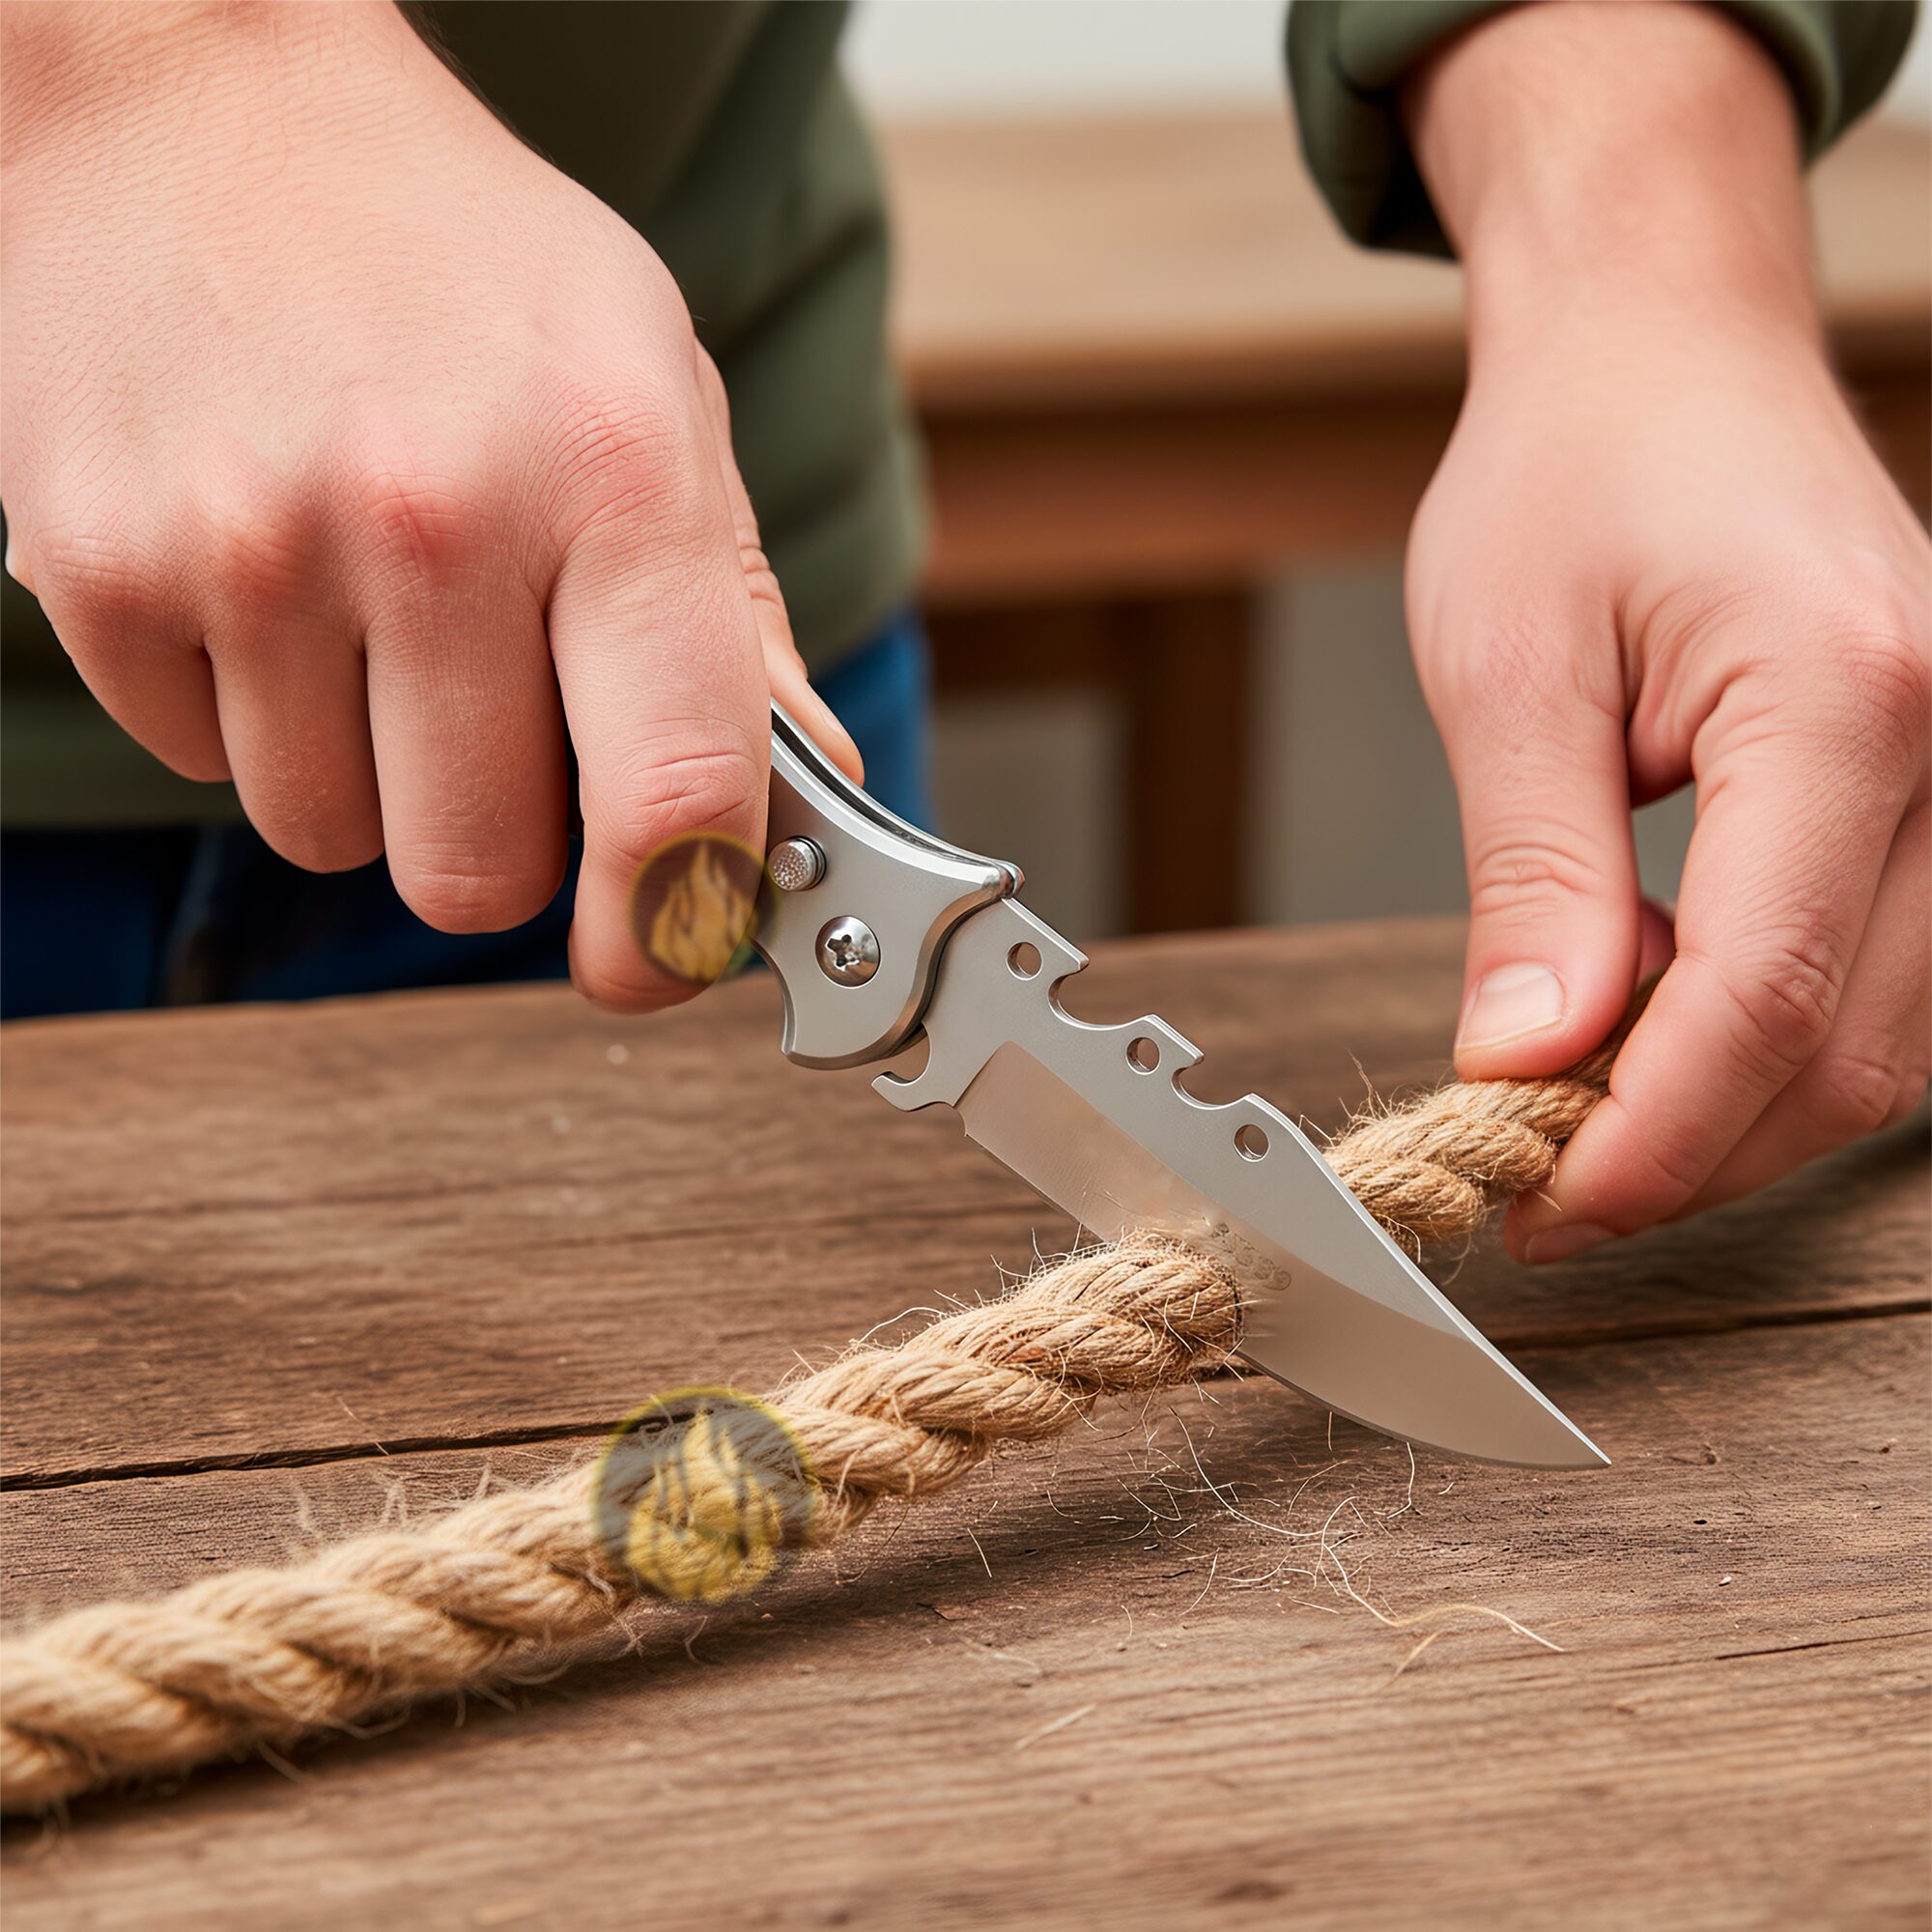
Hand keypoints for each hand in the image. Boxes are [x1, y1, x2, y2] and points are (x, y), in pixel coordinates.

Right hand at [0, 0, 858, 1008]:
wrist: (210, 103)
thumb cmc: (471, 270)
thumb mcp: (661, 401)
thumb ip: (737, 625)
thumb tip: (810, 804)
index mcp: (615, 478)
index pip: (672, 799)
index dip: (670, 933)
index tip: (655, 959)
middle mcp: (433, 515)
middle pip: (477, 874)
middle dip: (499, 844)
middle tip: (498, 730)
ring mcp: (252, 544)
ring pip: (333, 840)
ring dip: (371, 777)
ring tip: (375, 619)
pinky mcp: (105, 566)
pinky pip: (205, 769)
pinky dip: (251, 716)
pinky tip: (272, 582)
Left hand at [1402, 3, 1928, 1260]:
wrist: (1661, 358)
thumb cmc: (1572, 474)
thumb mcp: (1508, 671)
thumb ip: (1536, 878)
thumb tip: (1529, 1061)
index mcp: (1846, 693)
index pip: (1768, 992)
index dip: (1652, 1134)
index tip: (1539, 1201)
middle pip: (1853, 1044)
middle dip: (1691, 1147)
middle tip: (1540, 1184)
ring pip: (1891, 1034)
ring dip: (1736, 1106)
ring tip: (1581, 1108)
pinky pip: (1892, 971)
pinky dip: (1774, 1036)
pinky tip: (1660, 1024)